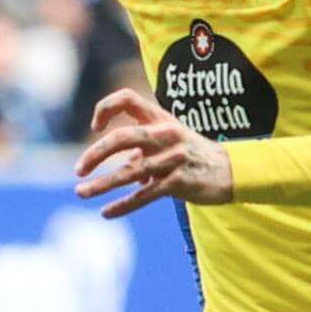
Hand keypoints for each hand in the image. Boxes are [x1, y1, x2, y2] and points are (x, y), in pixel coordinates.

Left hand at [74, 88, 232, 217]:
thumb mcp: (170, 140)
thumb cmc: (194, 153)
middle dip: (95, 154)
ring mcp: (172, 159)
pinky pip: (144, 196)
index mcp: (160, 118)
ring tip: (81, 192)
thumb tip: (121, 169)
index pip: (127, 99)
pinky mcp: (178, 183)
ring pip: (129, 172)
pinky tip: (106, 212)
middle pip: (122, 138)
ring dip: (101, 184)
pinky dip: (123, 205)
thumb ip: (142, 150)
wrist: (232, 170)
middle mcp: (165, 135)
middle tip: (78, 169)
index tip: (95, 127)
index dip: (106, 108)